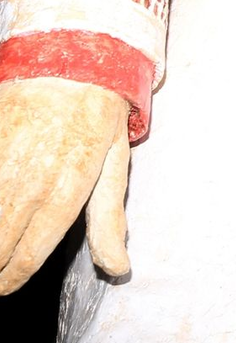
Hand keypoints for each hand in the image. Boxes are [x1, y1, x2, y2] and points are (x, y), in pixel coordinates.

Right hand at [0, 77, 130, 294]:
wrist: (71, 59)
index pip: (27, 255)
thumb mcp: (115, 164)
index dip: (12, 277)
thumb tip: (118, 267)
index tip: (6, 283)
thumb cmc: (97, 114)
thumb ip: (109, 220)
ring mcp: (0, 162)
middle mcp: (28, 181)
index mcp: (65, 190)